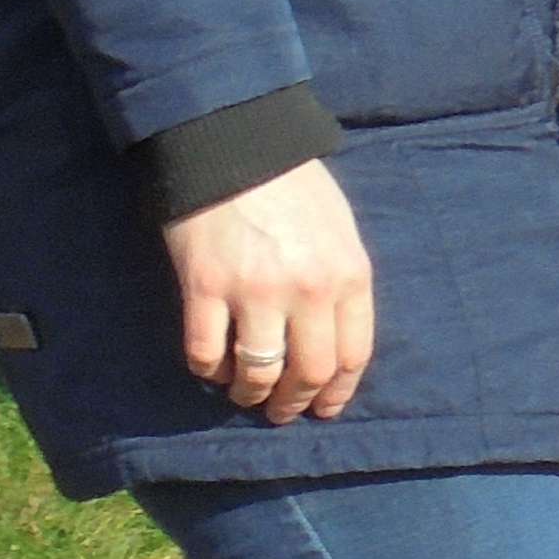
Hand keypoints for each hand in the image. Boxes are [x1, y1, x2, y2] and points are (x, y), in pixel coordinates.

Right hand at [169, 159, 376, 423]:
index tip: (325, 407)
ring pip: (258, 372)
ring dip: (251, 395)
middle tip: (282, 413)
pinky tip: (211, 366)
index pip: (353, 354)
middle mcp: (308, 290)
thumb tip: (335, 335)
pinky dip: (208, 369)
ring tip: (245, 396)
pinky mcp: (205, 287)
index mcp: (349, 274)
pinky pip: (205, 352)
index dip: (338, 391)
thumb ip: (341, 282)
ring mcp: (255, 291)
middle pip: (309, 371)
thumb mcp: (340, 230)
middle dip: (296, 402)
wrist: (236, 145)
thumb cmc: (294, 186)